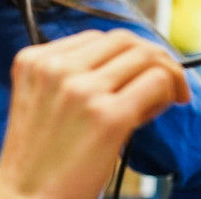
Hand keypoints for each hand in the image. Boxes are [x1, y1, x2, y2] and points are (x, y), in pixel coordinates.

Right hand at [0, 29, 189, 198]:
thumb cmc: (37, 162)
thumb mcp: (38, 103)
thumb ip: (69, 78)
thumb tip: (126, 67)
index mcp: (33, 61)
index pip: (94, 38)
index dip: (121, 56)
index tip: (132, 77)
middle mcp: (56, 68)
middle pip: (123, 40)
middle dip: (151, 57)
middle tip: (164, 83)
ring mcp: (82, 90)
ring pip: (145, 56)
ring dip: (165, 74)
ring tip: (163, 100)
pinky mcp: (108, 116)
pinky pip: (157, 82)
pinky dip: (167, 92)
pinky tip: (157, 113)